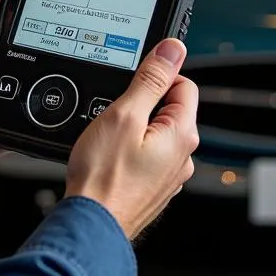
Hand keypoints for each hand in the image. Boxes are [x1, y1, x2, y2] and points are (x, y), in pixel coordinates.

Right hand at [66, 39, 198, 239]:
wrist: (91, 225)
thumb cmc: (104, 177)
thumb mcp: (124, 114)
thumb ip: (151, 79)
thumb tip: (172, 50)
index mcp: (182, 134)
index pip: (183, 84)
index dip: (156, 77)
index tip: (133, 83)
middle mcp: (183, 157)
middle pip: (170, 108)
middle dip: (142, 102)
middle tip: (115, 112)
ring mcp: (169, 175)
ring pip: (155, 132)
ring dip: (134, 127)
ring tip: (109, 137)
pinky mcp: (153, 186)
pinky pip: (147, 154)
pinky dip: (130, 148)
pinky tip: (110, 156)